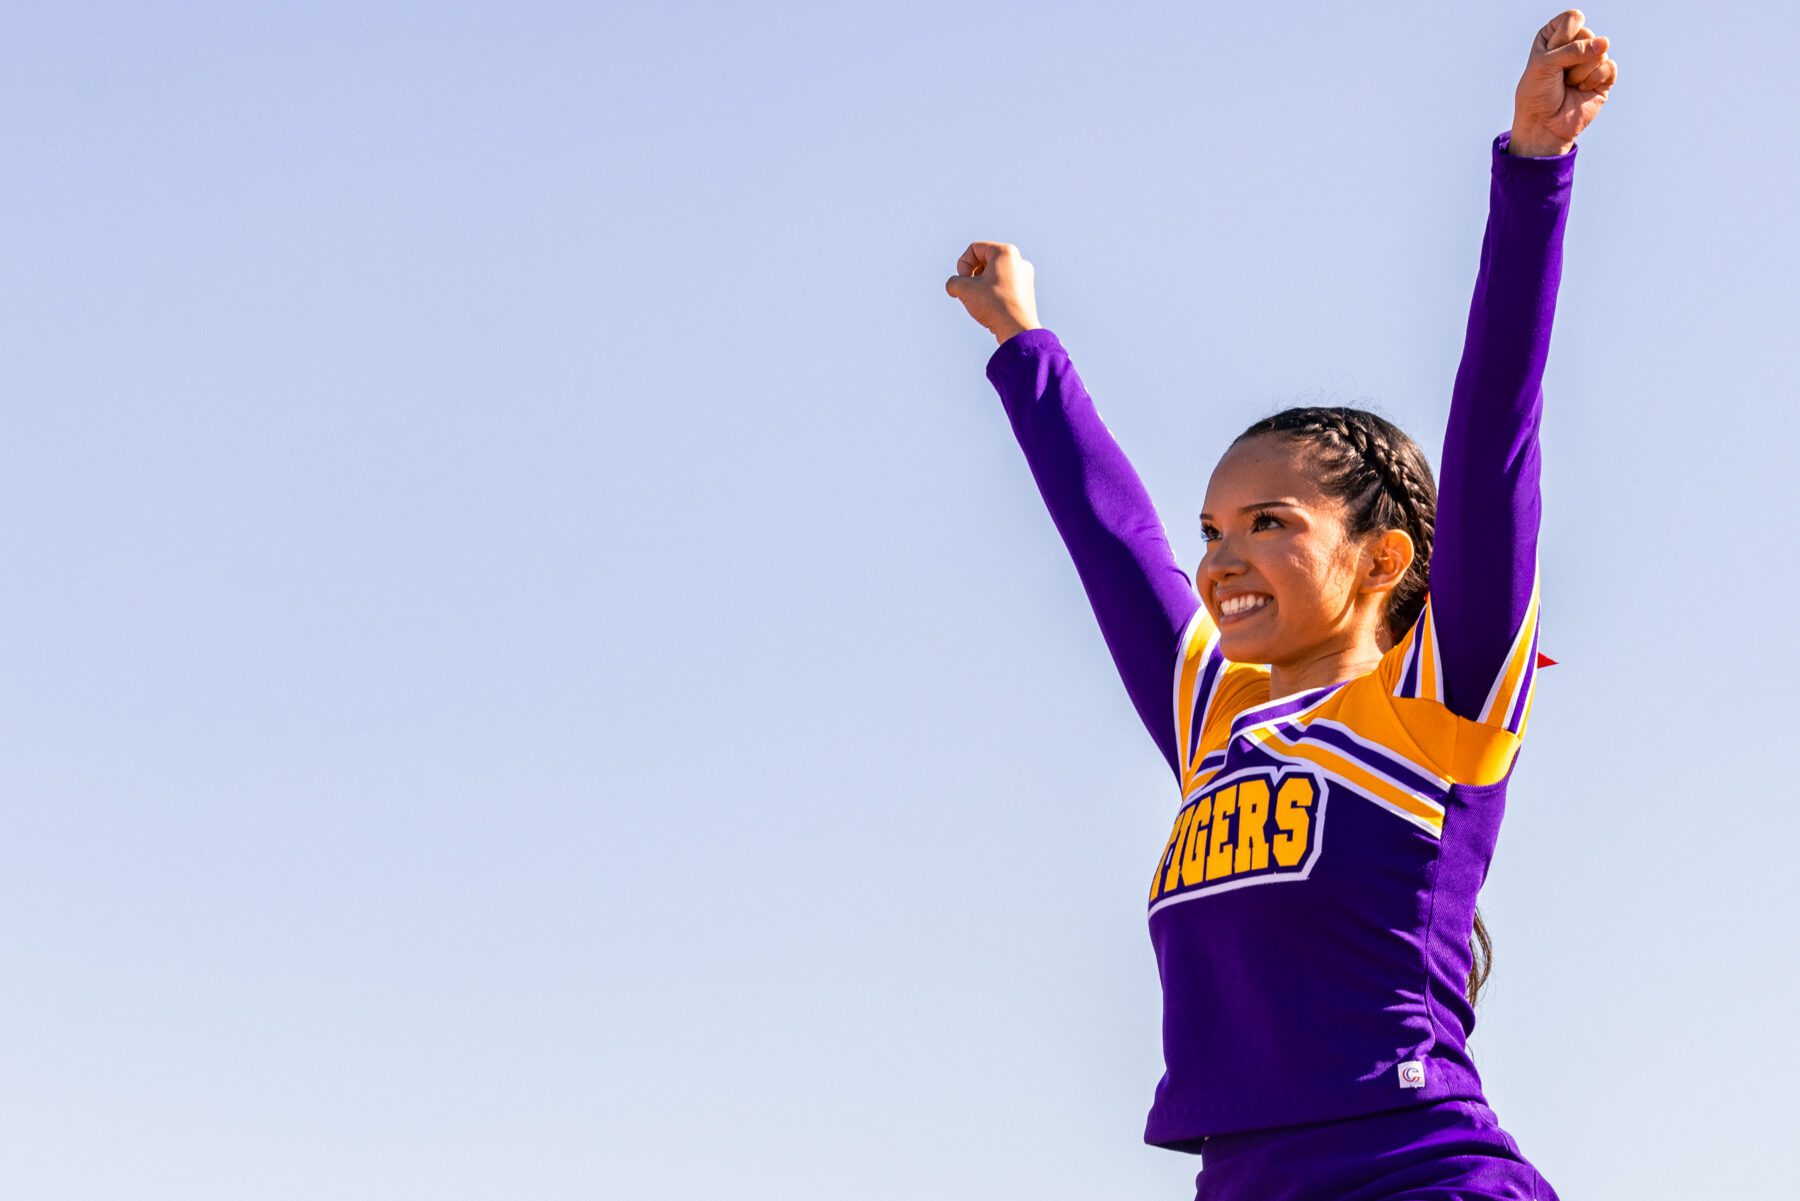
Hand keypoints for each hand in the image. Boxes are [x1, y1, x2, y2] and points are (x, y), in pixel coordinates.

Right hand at [945, 241, 1041, 345]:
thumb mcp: (965, 289)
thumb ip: (953, 282)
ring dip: (980, 286)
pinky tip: (990, 308)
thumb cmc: (994, 304)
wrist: (1017, 329)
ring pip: (992, 274)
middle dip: (971, 275)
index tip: (964, 281)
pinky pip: (1002, 286)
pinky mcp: (1025, 292)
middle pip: (984, 260)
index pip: (974, 248)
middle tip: (969, 291)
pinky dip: (991, 294)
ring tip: (979, 301)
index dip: (963, 264)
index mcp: (1006, 252)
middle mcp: (1019, 260)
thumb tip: (954, 286)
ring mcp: (1024, 276)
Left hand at [1509, 9, 1617, 155]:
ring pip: (1600, 50)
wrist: (1543, 127)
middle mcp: (1573, 46)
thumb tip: (1606, 43)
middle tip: (1559, 75)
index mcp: (1554, 37)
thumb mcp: (1545, 65)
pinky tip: (1581, 90)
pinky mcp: (1603, 77)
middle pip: (1588, 33)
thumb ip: (1573, 49)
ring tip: (1568, 84)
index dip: (1564, 36)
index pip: (1572, 18)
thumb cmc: (1537, 95)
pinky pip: (1609, 66)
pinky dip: (1593, 79)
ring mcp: (1590, 61)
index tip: (1550, 54)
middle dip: (1571, 57)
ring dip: (1580, 72)